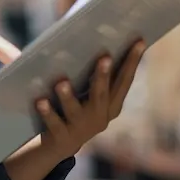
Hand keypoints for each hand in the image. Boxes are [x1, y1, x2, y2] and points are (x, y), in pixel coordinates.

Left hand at [35, 39, 146, 157]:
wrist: (60, 144)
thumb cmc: (78, 108)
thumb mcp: (92, 94)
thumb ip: (97, 74)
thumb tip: (97, 35)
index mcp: (111, 105)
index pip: (124, 80)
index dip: (133, 62)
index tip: (140, 41)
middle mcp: (99, 117)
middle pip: (102, 95)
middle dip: (104, 76)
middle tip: (105, 56)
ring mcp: (80, 128)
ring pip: (75, 110)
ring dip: (68, 96)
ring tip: (61, 82)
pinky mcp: (60, 136)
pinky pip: (53, 122)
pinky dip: (47, 112)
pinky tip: (40, 100)